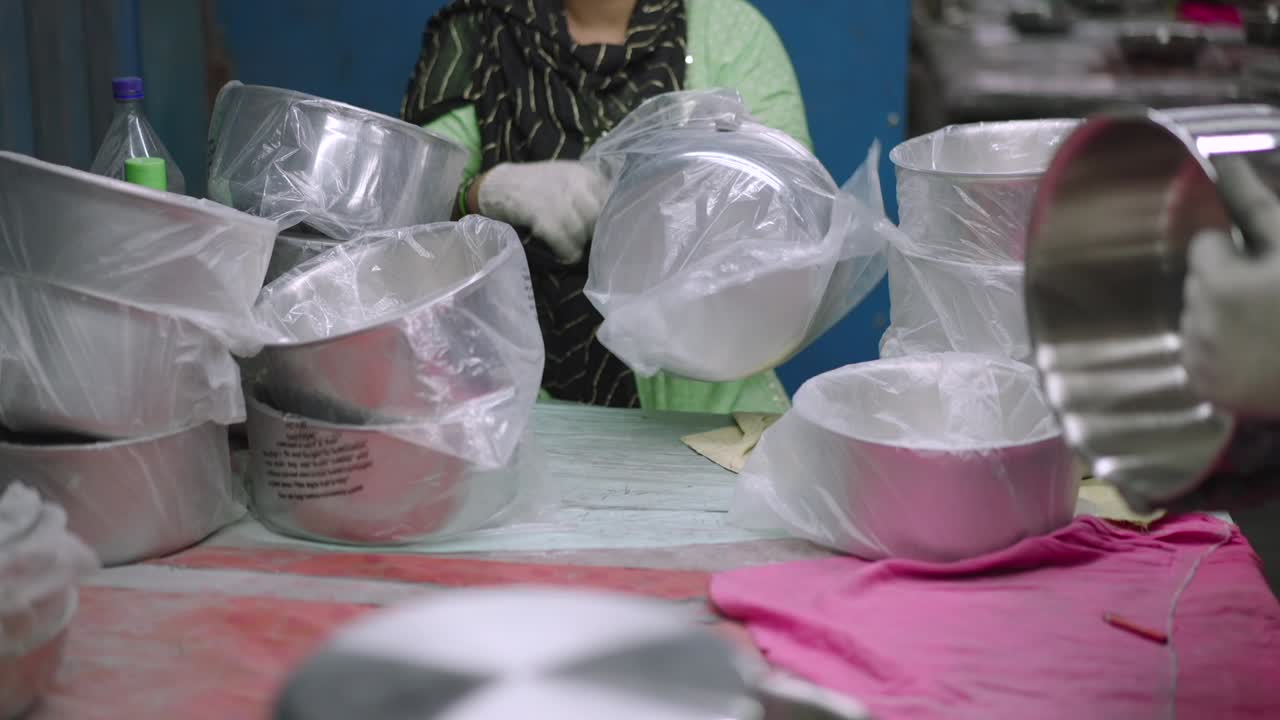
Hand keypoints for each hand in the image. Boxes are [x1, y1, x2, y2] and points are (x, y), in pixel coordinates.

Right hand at [476, 161, 608, 263]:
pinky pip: (564, 240)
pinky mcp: (541, 214)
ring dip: (580, 244)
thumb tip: (613, 217)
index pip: (611, 198)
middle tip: (589, 242)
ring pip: (582, 230)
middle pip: (598, 216)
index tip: (607, 230)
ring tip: (575, 249)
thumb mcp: (568, 179)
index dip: (610, 218)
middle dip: (595, 232)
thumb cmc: (538, 186)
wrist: (500, 186)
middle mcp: (574, 182)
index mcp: (584, 173)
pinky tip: (567, 256)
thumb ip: (591, 193)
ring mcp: (558, 197)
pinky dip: (567, 252)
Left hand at [1181, 154, 1279, 418]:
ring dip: (1223, 317)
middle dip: (1229, 283)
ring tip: (1268, 327)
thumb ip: (1253, 204)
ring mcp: (1201, 361)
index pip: (1203, 247)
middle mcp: (1200, 326)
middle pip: (1197, 283)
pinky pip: (1198, 355)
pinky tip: (1255, 353)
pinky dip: (1219, 352)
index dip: (1236, 252)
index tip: (1265, 264)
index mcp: (1220, 287)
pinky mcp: (1206, 389)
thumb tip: (1222, 160)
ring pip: (1197, 318)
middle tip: (1272, 297)